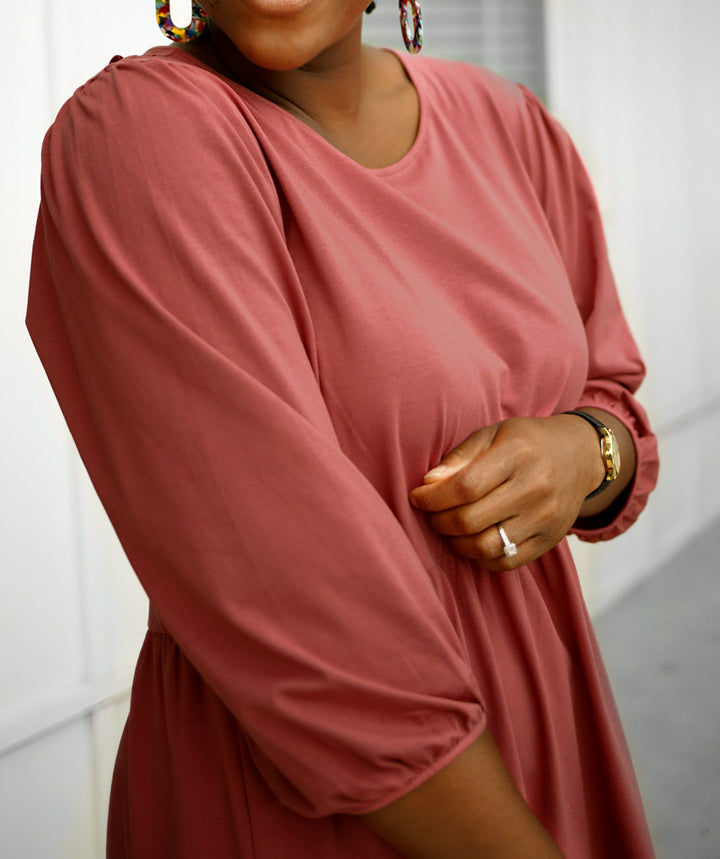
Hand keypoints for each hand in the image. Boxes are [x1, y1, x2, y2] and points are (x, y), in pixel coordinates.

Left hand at [409, 415, 605, 569]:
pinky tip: (472, 542)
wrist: (579, 455)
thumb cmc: (526, 441)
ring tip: (449, 530)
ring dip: (456, 543)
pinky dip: (481, 558)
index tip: (418, 498)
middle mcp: (535, 488)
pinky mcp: (550, 539)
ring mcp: (545, 517)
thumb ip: (459, 458)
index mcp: (517, 454)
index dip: (433, 498)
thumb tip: (428, 483)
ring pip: (486, 547)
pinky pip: (506, 562)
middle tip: (431, 514)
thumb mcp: (492, 434)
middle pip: (470, 520)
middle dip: (439, 521)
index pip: (464, 487)